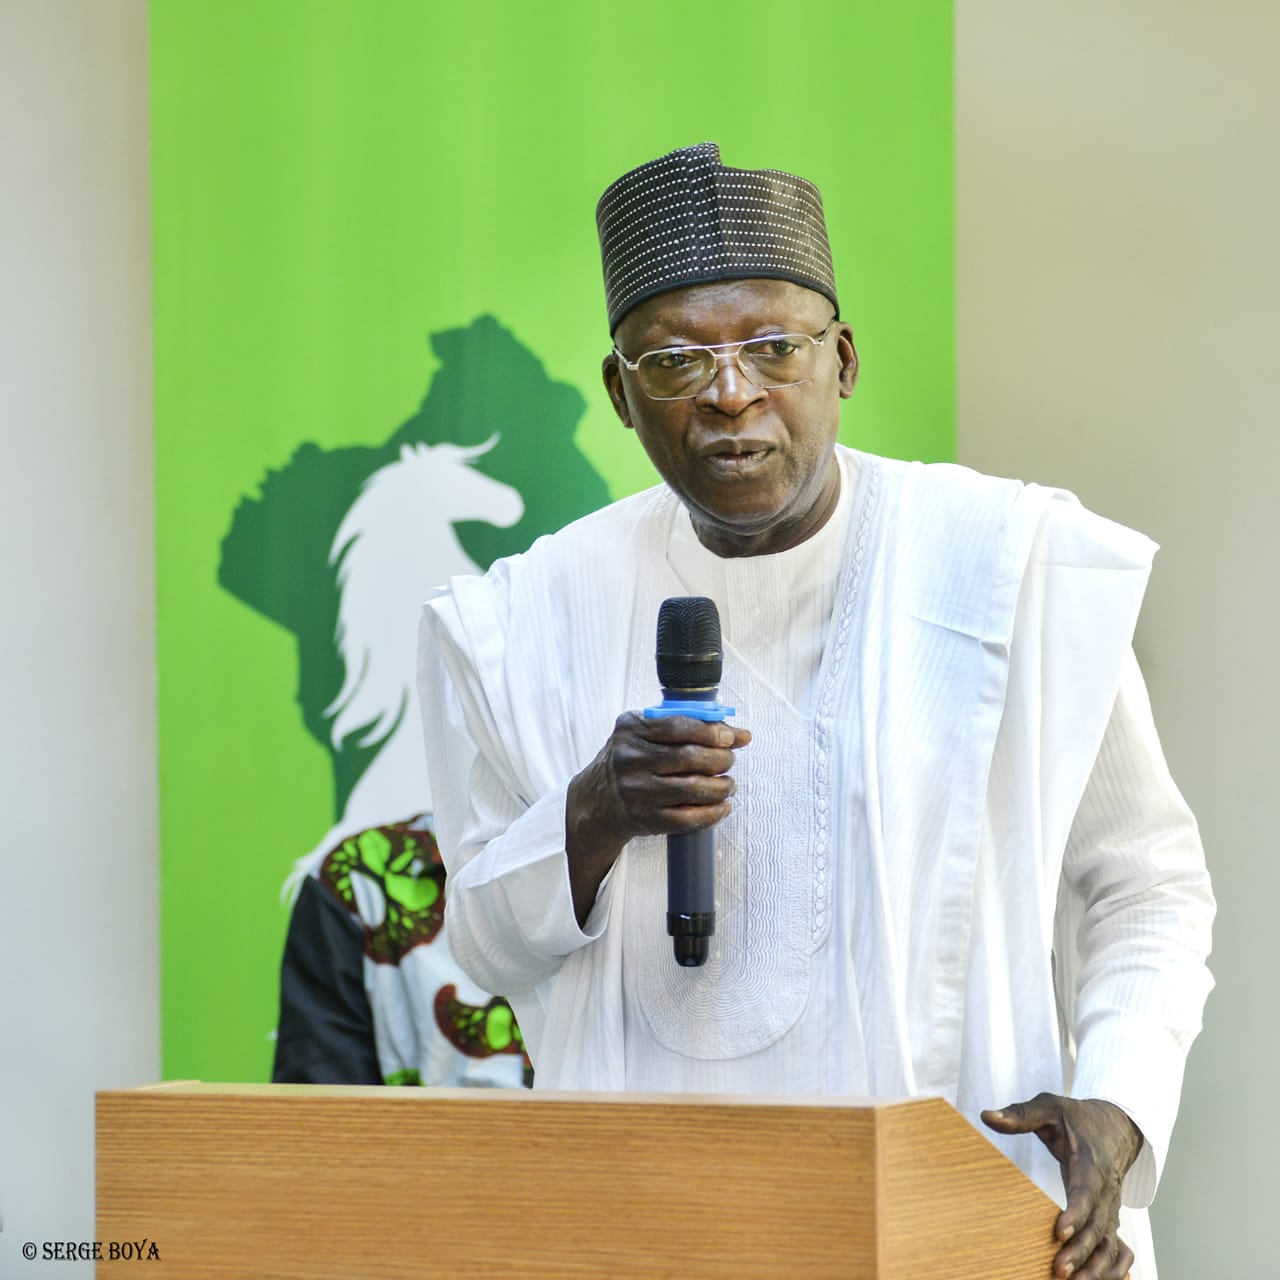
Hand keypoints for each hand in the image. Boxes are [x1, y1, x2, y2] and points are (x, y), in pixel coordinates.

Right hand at [564, 711, 750, 923]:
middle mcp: (630, 759)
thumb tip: (740, 735)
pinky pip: (687, 818)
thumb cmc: (632, 759)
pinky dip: (712, 813)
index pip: (677, 726)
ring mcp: (636, 791)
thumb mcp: (644, 732)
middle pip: (688, 757)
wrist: (599, 800)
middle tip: (730, 760)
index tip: (731, 738)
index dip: (710, 732)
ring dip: (721, 787)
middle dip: (720, 759)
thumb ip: (686, 726)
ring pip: (692, 788)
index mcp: (630, 730)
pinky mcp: (645, 818)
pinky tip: (722, 806)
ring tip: (729, 784)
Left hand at [982, 1094, 1142, 1278]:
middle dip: (1081, 1251)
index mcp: (1090, 1164)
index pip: (1085, 1193)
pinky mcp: (1110, 1217)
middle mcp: (1106, 1190)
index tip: (1059, 1233)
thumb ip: (1020, 1114)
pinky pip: (1116, 1248)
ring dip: (1095, 1266)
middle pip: (1098, 1226)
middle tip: (1059, 1271)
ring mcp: (1111, 1207)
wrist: (1115, 1127)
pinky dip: (1110, 1269)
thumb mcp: (1049, 1107)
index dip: (1075, 1214)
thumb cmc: (1077, 1118)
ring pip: (1109, 1242)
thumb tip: (986, 1116)